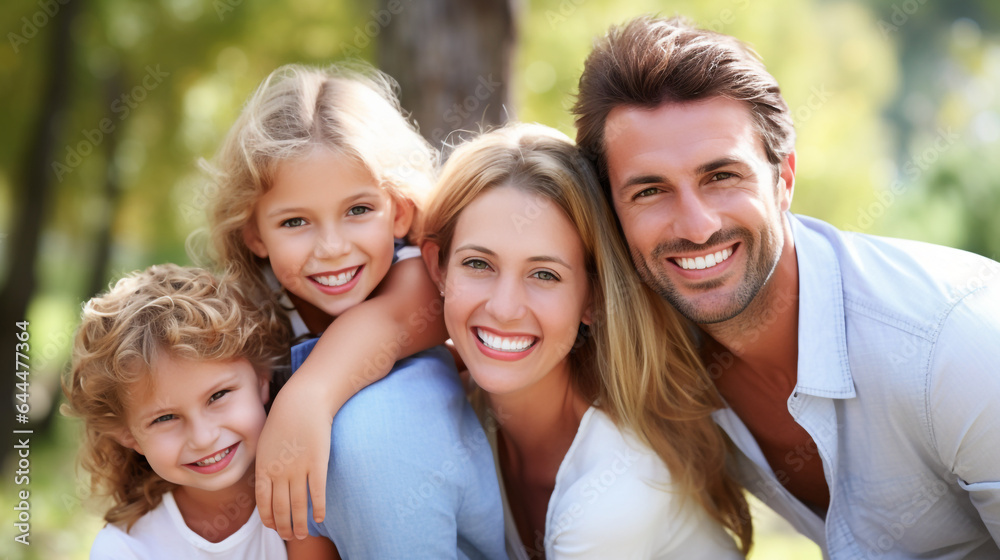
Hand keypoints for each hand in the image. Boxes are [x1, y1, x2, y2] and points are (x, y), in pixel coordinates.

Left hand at [255, 375, 331, 539]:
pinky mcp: (318, 463)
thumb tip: (268, 481)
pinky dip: (318, 509)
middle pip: (281, 508)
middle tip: (289, 536)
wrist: (303, 401)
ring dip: (299, 524)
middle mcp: (280, 472)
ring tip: (303, 535)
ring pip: (298, 505)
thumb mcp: (266, 441)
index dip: (268, 518)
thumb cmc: (284, 418)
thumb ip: (266, 463)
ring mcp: (299, 468)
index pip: (263, 501)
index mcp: (264, 467)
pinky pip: (317, 492)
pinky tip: (320, 518)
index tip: (273, 527)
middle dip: (284, 526)